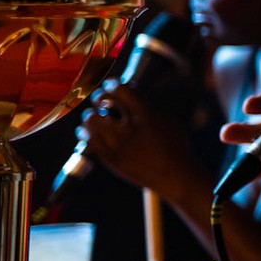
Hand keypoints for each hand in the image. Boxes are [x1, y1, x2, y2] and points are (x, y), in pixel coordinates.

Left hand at [75, 83, 200, 195]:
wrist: (174, 176)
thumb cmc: (174, 146)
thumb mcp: (167, 120)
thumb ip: (146, 105)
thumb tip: (127, 91)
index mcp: (146, 115)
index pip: (120, 89)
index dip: (114, 84)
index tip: (113, 86)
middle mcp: (129, 128)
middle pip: (101, 101)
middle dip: (101, 98)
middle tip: (104, 101)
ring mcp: (117, 145)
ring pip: (90, 120)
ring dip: (93, 115)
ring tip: (99, 118)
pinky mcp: (109, 158)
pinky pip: (87, 140)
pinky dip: (87, 132)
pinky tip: (92, 131)